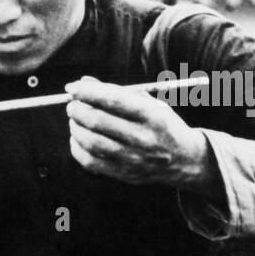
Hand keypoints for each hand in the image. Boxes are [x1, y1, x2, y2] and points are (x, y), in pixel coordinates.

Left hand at [66, 76, 215, 192]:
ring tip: (75, 120)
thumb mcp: (149, 103)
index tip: (72, 87)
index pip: (113, 99)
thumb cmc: (161, 124)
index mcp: (152, 115)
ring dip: (75, 127)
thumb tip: (83, 81)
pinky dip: (77, 147)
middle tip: (71, 105)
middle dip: (77, 110)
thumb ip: (117, 92)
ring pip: (90, 141)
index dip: (87, 92)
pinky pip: (89, 161)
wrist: (183, 159)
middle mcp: (143, 138)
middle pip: (97, 121)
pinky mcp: (124, 174)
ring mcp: (133, 158)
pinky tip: (78, 138)